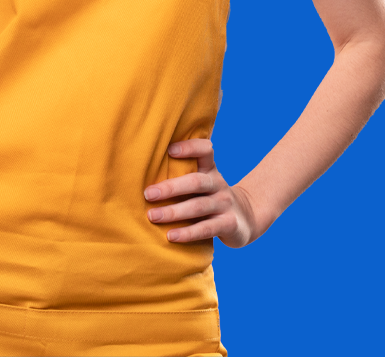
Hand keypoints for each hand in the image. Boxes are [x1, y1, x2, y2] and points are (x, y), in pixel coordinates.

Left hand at [143, 139, 261, 246]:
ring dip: (174, 212)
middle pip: (196, 182)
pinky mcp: (229, 224)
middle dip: (170, 187)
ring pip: (198, 206)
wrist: (245, 219)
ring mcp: (224, 204)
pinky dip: (188, 232)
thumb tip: (138, 169)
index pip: (205, 151)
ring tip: (152, 216)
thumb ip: (180, 173)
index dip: (190, 148)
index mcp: (209, 170)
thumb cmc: (209, 197)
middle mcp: (218, 184)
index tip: (169, 149)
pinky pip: (206, 228)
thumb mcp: (201, 182)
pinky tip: (170, 235)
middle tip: (148, 194)